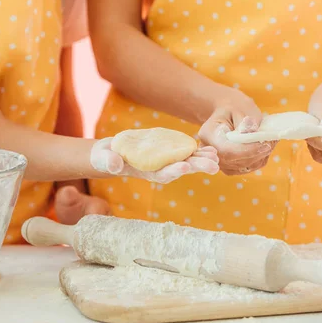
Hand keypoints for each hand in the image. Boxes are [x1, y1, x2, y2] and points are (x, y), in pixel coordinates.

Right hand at [90, 139, 218, 183]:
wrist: (113, 153)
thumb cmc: (107, 158)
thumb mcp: (105, 159)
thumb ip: (109, 162)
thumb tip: (114, 164)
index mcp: (146, 172)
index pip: (162, 173)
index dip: (173, 170)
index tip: (184, 166)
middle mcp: (160, 168)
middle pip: (181, 168)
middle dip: (197, 167)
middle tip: (213, 165)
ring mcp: (166, 160)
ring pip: (188, 161)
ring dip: (203, 159)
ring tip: (217, 156)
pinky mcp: (169, 151)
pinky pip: (187, 152)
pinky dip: (199, 151)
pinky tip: (212, 148)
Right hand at [198, 89, 274, 174]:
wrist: (229, 114)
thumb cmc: (234, 108)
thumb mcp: (240, 108)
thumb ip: (246, 121)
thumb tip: (252, 131)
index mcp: (208, 134)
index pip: (227, 150)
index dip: (247, 150)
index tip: (265, 144)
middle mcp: (210, 152)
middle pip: (235, 161)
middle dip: (257, 153)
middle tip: (272, 141)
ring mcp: (219, 162)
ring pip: (243, 167)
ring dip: (260, 156)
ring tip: (270, 141)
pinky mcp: (230, 168)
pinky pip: (247, 168)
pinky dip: (259, 159)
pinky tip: (265, 147)